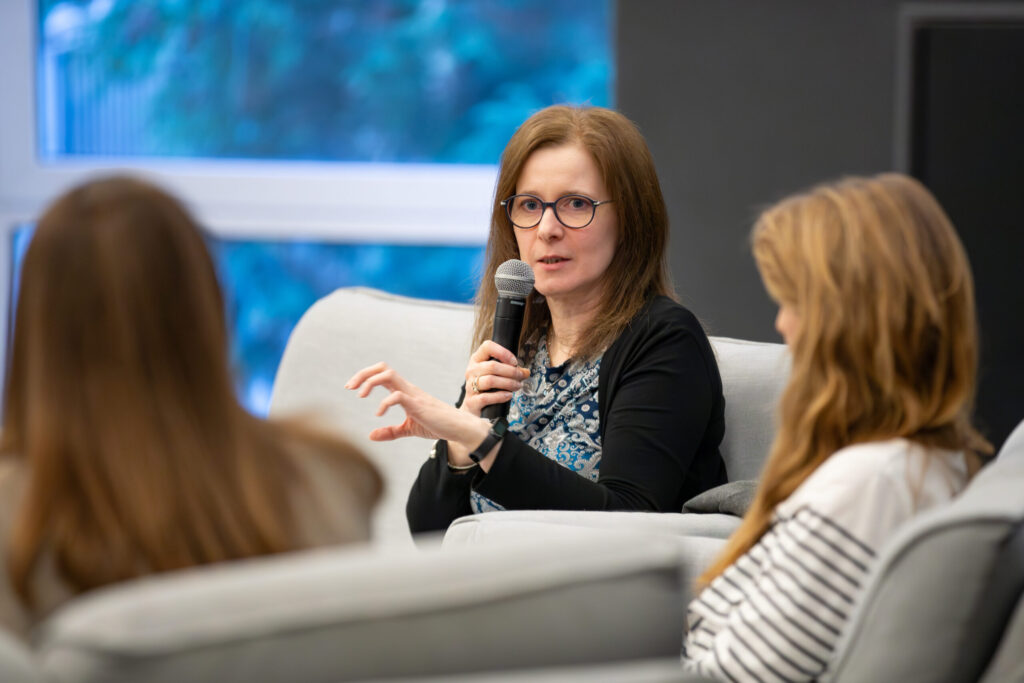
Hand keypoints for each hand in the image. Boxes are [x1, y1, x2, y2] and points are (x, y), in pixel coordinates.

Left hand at [345, 363, 493, 451]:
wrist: (458, 428)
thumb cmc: (437, 425)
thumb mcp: (409, 429)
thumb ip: (390, 431)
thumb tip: (370, 435)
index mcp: (404, 391)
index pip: (382, 373)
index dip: (365, 376)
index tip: (352, 387)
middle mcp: (407, 388)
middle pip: (382, 368)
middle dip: (363, 374)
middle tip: (350, 387)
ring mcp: (412, 394)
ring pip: (388, 375)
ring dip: (370, 382)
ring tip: (360, 395)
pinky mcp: (417, 404)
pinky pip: (397, 396)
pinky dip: (384, 403)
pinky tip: (379, 414)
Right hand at [460, 341, 529, 415]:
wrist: (474, 406)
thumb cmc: (487, 387)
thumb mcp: (497, 374)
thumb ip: (511, 371)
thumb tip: (526, 372)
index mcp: (477, 359)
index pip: (487, 346)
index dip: (503, 352)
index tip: (514, 362)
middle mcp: (471, 370)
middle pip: (492, 366)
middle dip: (511, 371)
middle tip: (521, 376)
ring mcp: (469, 386)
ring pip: (491, 381)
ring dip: (508, 383)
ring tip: (517, 386)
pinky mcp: (472, 401)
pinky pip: (486, 397)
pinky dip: (500, 396)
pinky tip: (508, 395)